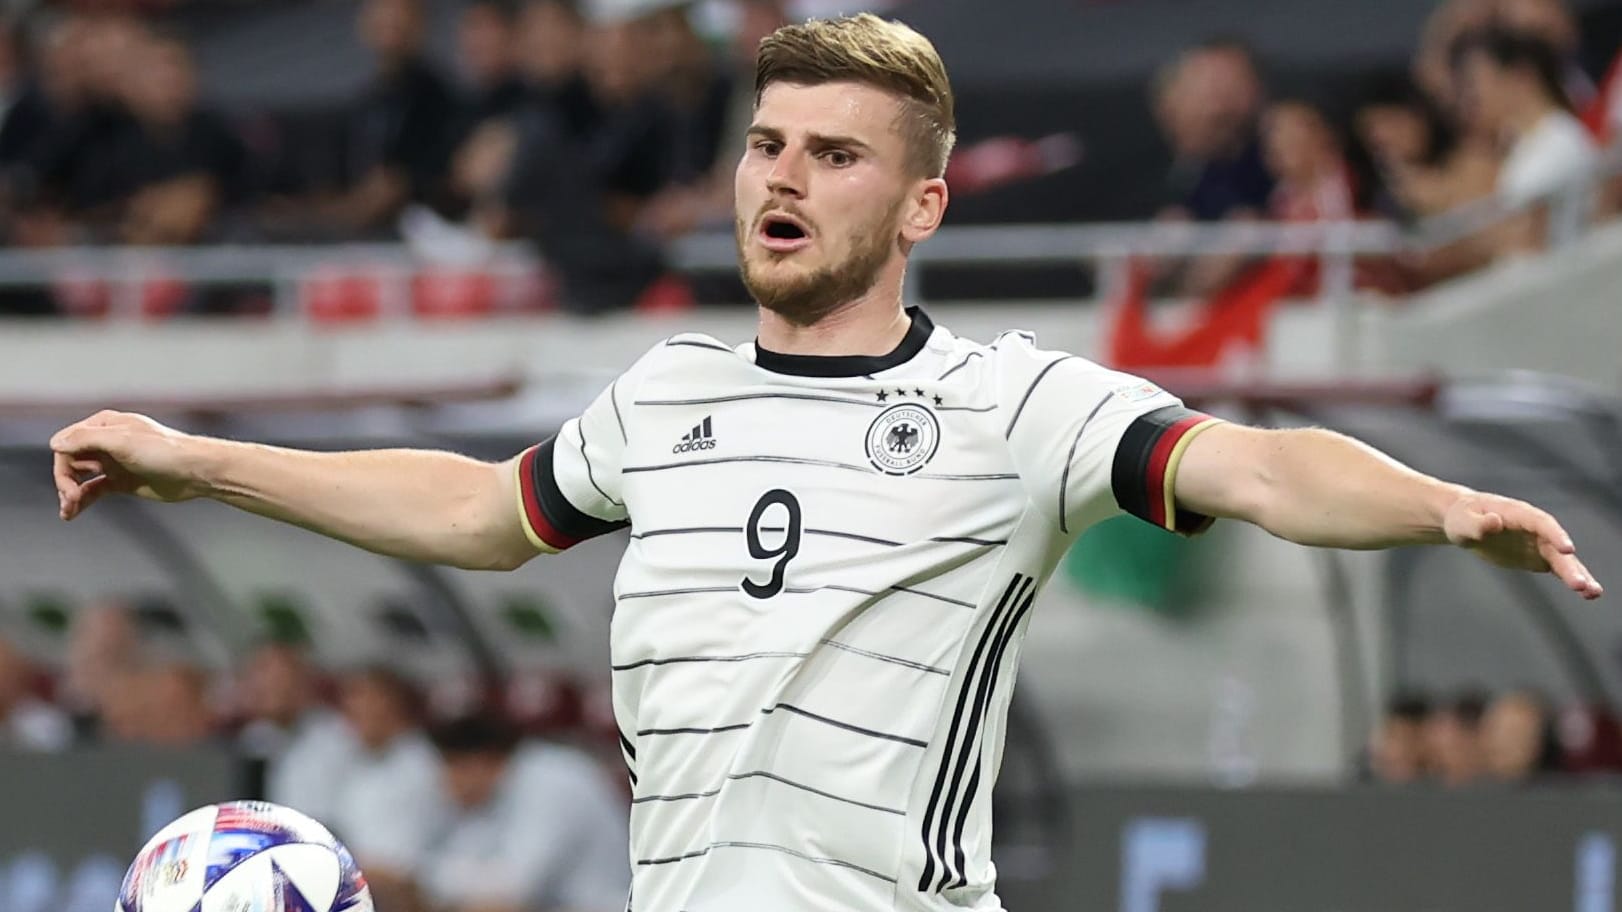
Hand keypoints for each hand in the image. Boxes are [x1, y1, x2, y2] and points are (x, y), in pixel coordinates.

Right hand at [50, 411, 208, 519]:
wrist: (196, 472)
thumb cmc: (165, 451)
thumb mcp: (122, 441)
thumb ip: (87, 439)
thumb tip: (55, 443)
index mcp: (105, 425)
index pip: (68, 443)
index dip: (63, 464)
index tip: (68, 485)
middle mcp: (107, 442)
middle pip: (71, 461)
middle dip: (66, 481)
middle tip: (70, 499)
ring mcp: (113, 462)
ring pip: (80, 477)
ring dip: (70, 493)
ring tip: (68, 510)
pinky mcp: (121, 481)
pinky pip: (93, 490)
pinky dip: (82, 500)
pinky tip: (72, 512)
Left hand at [1444, 492, 1603, 599]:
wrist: (1466, 522)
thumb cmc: (1462, 518)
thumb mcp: (1463, 521)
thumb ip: (1477, 524)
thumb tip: (1494, 522)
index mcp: (1518, 513)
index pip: (1541, 522)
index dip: (1555, 534)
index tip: (1567, 548)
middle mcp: (1535, 528)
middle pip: (1555, 546)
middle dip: (1569, 565)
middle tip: (1581, 585)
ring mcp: (1538, 543)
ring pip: (1562, 559)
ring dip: (1577, 574)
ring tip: (1593, 592)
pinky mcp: (1537, 557)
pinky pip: (1557, 568)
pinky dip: (1570, 578)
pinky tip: (1587, 593)